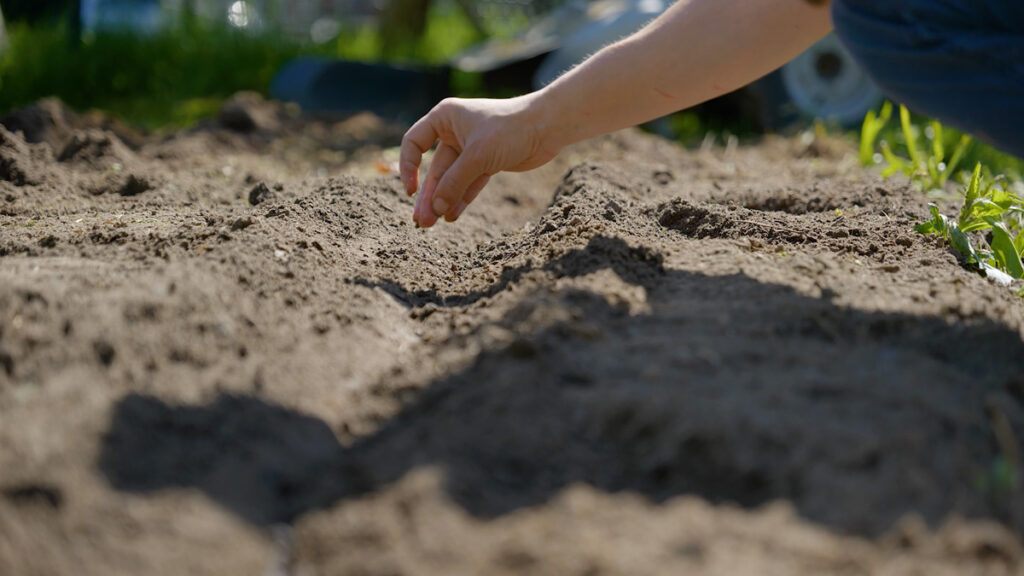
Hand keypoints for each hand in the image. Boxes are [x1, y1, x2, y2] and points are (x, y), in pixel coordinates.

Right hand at [400, 94, 561, 227]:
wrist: (547, 126)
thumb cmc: (510, 129)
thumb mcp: (477, 156)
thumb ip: (454, 182)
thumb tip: (436, 208)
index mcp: (444, 118)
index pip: (413, 142)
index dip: (408, 167)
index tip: (411, 190)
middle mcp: (454, 132)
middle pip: (433, 168)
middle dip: (428, 195)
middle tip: (422, 222)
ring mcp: (470, 148)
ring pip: (451, 179)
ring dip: (443, 200)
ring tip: (433, 224)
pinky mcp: (486, 162)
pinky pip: (468, 183)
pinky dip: (461, 198)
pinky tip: (452, 215)